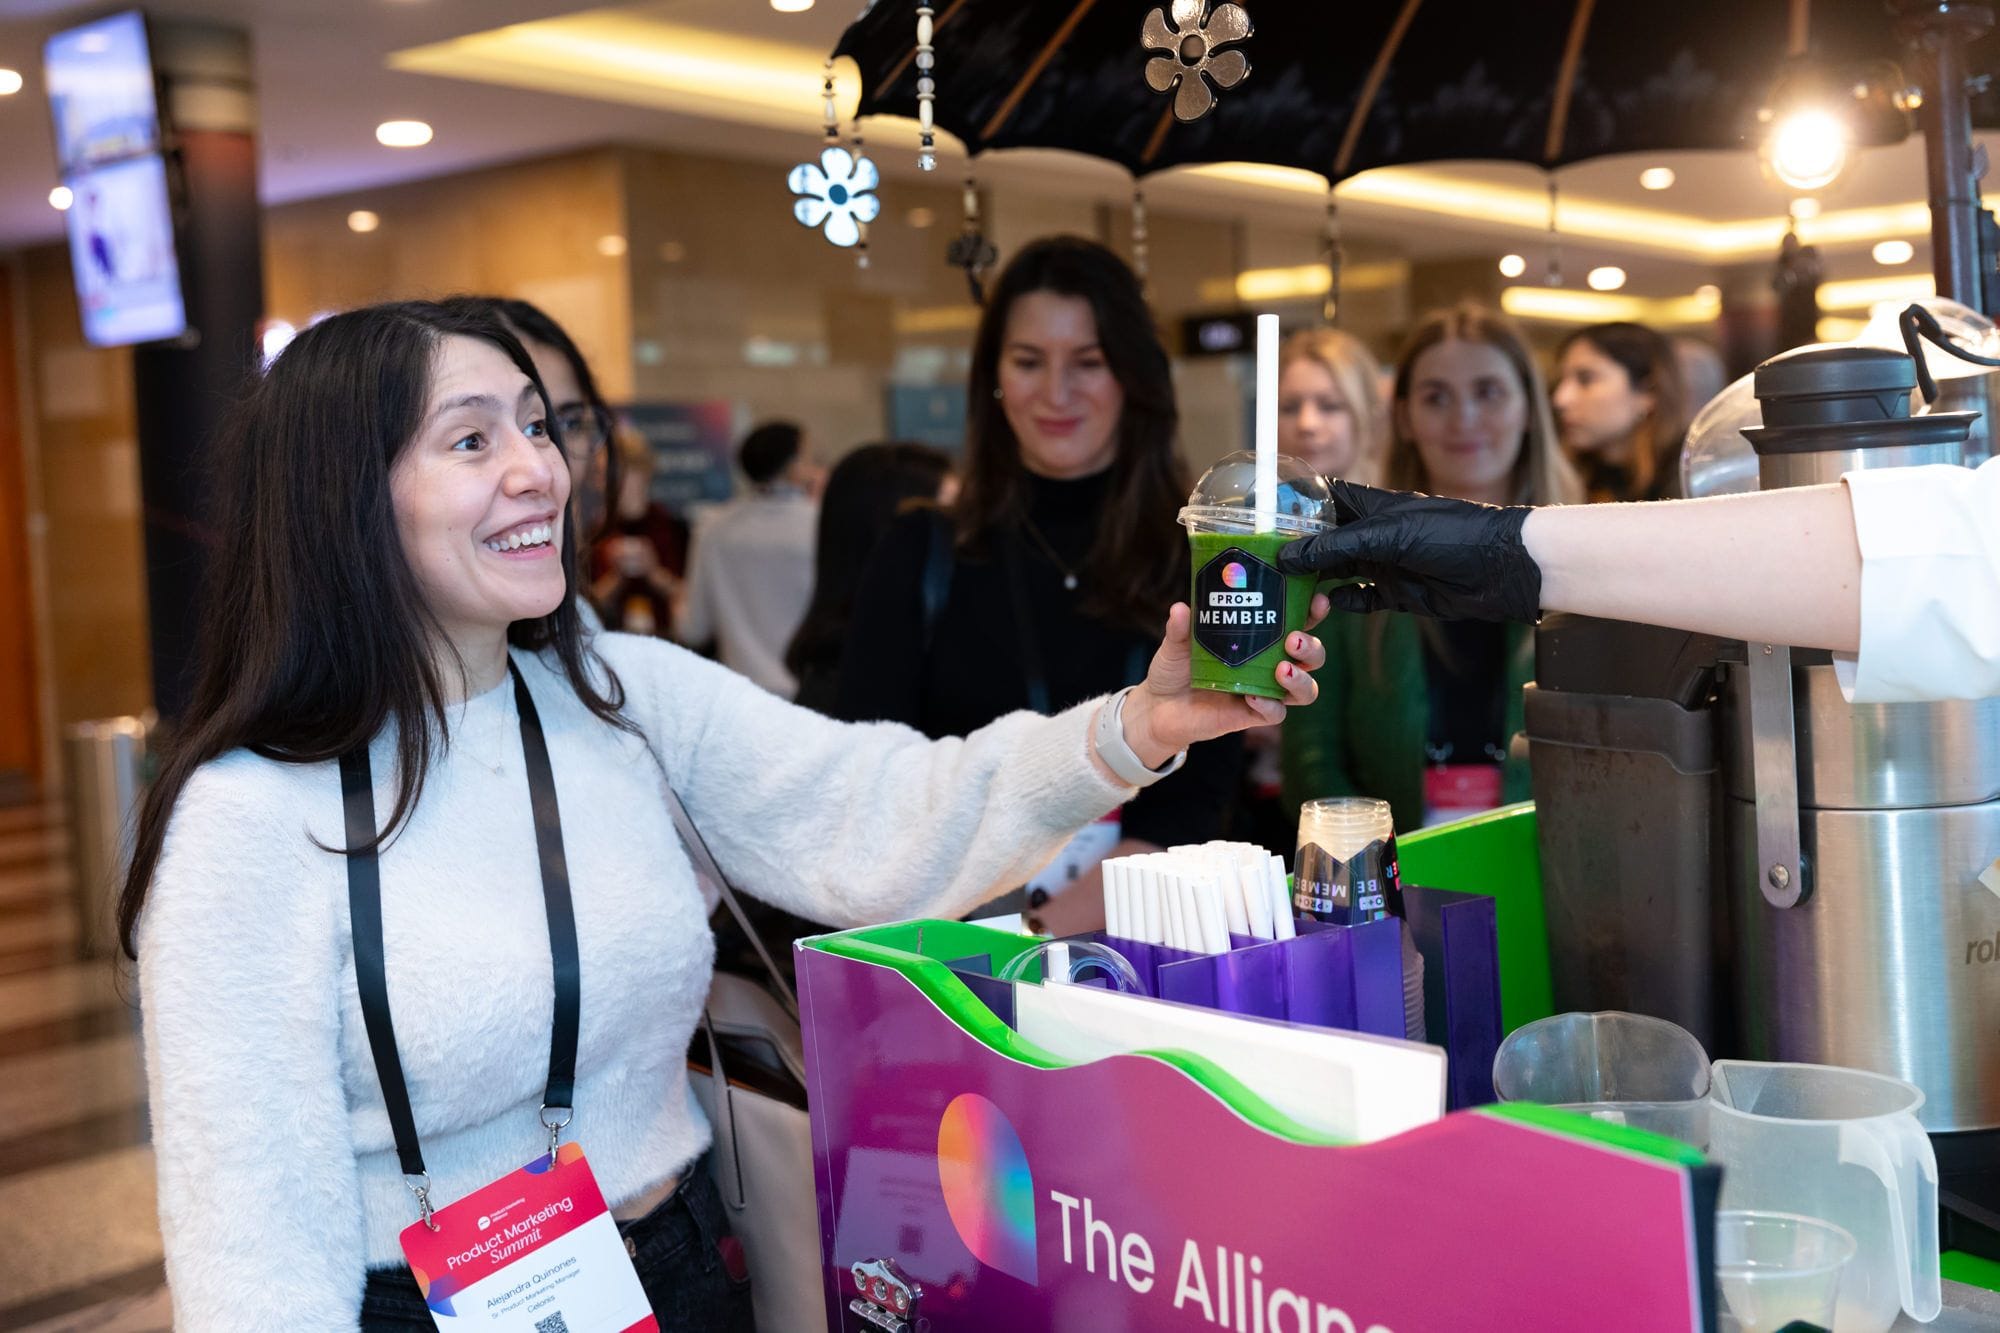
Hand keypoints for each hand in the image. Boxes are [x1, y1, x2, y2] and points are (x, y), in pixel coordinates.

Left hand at [1117, 598, 1327, 768]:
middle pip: (1311, 658)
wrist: (1158, 707)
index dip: (1312, 613)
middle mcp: (1268, 665)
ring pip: (1305, 690)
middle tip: (1293, 639)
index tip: (1317, 600)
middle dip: (1311, 647)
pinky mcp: (1251, 716)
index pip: (1296, 623)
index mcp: (1259, 640)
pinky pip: (1275, 714)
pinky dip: (1269, 705)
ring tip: (1283, 669)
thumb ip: (1181, 627)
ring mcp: (1264, 691)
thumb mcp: (1176, 644)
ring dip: (1301, 679)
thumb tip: (1181, 608)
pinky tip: (1254, 697)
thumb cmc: (1175, 669)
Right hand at [1277, 480, 1541, 623]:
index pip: (1322, 498)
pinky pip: (1361, 599)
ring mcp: (1384, 563)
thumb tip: (1286, 557)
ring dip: (1313, 582)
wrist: (1503, 568)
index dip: (1292, 505)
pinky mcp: (1398, 593)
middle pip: (1323, 540)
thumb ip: (1336, 547)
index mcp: (1370, 506)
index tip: (1258, 518)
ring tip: (1284, 591)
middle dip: (1295, 551)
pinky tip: (1328, 608)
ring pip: (1336, 571)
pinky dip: (1344, 603)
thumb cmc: (1452, 536)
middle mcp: (1373, 533)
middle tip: (1261, 566)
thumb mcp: (1388, 536)